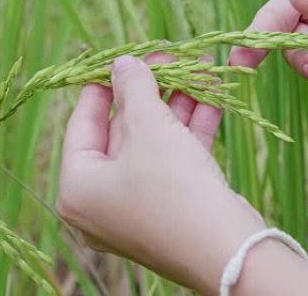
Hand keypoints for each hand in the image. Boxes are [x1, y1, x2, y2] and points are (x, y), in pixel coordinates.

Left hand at [57, 55, 264, 293]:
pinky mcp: (173, 209)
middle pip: (124, 131)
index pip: (82, 122)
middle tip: (170, 58)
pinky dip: (191, 130)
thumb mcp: (150, 128)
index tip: (121, 56)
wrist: (228, 251)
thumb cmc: (173, 187)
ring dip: (178, 105)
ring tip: (199, 69)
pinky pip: (175, 161)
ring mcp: (139, 207)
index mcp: (78, 187)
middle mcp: (103, 201)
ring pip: (155, 144)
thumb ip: (134, 88)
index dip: (103, 83)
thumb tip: (123, 62)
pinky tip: (212, 97)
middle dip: (152, 91)